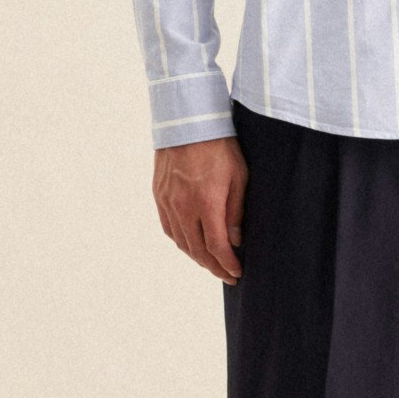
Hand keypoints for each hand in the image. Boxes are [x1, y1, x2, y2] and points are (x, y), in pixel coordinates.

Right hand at [151, 135, 248, 283]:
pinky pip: (168, 228)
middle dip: (214, 267)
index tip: (237, 272)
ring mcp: (168, 202)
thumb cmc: (220, 146)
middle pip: (197, 250)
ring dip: (197, 257)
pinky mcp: (159, 195)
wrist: (188, 122)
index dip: (227, 264)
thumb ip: (236, 211)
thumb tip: (235, 240)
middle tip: (227, 275)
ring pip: (181, 242)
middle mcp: (183, 207)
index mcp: (206, 203)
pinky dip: (181, 241)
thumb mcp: (239, 176)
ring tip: (211, 264)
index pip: (217, 247)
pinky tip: (190, 245)